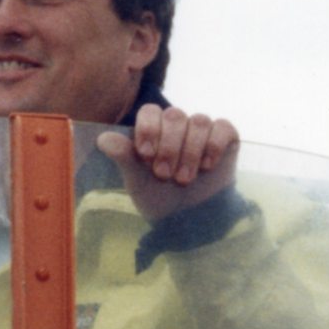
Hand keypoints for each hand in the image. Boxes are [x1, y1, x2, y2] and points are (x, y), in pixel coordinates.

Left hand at [95, 104, 238, 220]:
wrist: (189, 217)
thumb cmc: (158, 195)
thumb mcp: (136, 179)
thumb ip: (123, 157)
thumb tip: (103, 139)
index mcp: (153, 128)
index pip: (150, 111)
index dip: (148, 129)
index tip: (145, 155)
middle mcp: (178, 124)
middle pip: (175, 116)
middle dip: (169, 147)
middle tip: (163, 175)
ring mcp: (202, 129)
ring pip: (199, 122)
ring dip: (190, 152)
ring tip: (183, 179)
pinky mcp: (225, 137)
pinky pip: (223, 128)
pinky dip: (214, 146)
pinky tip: (207, 166)